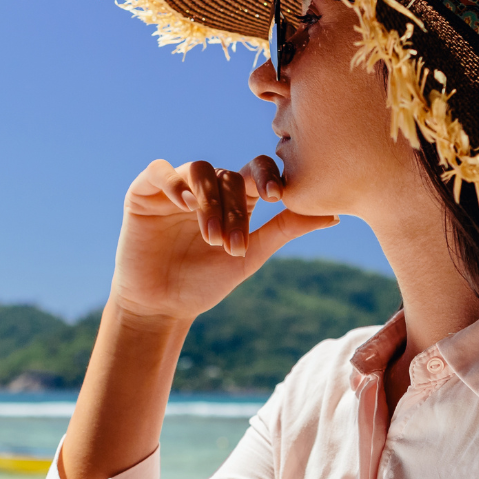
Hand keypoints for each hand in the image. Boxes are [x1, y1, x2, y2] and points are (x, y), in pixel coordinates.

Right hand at [109, 156, 337, 324]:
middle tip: (234, 246)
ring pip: (199, 171)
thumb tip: (333, 213)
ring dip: (209, 204)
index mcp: (234, 199)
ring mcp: (174, 188)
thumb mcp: (250, 255)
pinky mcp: (144, 193)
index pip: (256, 171)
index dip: (268, 176)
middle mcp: (206, 188)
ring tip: (212, 238)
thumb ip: (286, 228)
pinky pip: (159, 171)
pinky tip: (184, 206)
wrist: (161, 307)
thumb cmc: (205, 283)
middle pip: (229, 176)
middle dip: (235, 211)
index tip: (277, 196)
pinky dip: (174, 183)